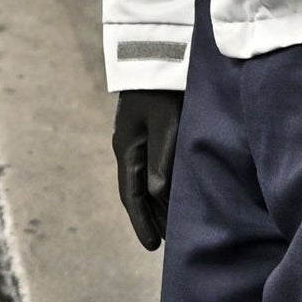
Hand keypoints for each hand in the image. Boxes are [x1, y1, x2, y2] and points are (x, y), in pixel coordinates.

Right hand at [112, 89, 180, 251]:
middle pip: (137, 191)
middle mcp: (128, 147)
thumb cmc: (163, 89)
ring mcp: (137, 139)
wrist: (157, 54)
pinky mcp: (150, 131)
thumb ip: (162, 158)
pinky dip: (163, 186)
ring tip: (171, 226)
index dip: (142, 222)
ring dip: (157, 204)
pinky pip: (153, 167)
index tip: (152, 247)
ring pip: (145, 180)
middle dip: (150, 218)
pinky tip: (175, 194)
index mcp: (127, 149)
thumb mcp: (166, 124)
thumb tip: (157, 192)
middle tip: (166, 243)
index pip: (132, 194)